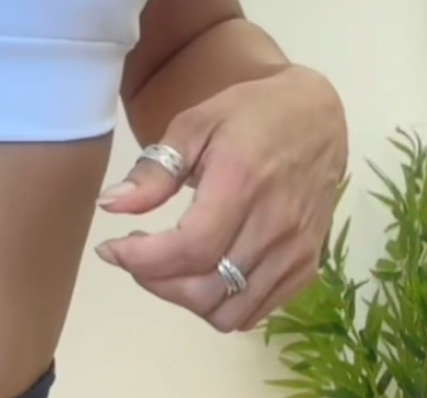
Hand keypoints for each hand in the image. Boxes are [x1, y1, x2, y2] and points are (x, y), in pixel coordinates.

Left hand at [92, 65, 347, 332]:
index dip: (141, 259)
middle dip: (155, 281)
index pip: (189, 248)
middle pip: (206, 290)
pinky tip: (202, 271)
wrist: (317, 118)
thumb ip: (155, 170)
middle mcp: (274, 227)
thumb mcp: (194, 125)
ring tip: (166, 264)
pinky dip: (220, 303)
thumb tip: (109, 205)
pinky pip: (257, 312)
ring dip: (186, 299)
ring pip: (230, 313)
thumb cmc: (249, 114)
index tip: (109, 248)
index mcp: (241, 184)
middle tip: (133, 254)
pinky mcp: (307, 267)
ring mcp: (295, 253)